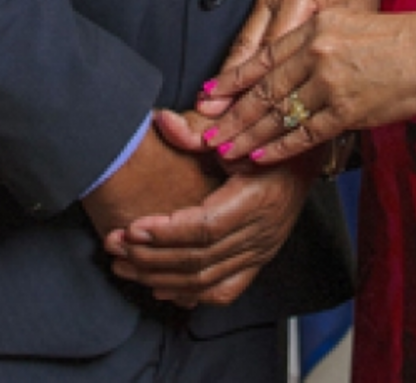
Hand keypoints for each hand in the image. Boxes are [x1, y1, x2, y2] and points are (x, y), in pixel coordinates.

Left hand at [103, 114, 315, 308]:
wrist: (302, 157)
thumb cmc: (264, 137)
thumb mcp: (235, 125)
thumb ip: (197, 128)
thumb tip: (162, 121)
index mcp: (256, 198)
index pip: (205, 227)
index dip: (166, 232)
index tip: (132, 228)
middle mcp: (260, 233)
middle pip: (199, 258)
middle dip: (150, 256)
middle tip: (113, 244)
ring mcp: (260, 252)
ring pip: (205, 280)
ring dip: (159, 276)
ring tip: (122, 265)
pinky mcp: (257, 262)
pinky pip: (222, 291)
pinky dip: (189, 293)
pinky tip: (158, 286)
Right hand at [197, 0, 385, 122]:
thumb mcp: (356, 19)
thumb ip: (333, 56)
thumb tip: (318, 104)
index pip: (272, 55)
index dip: (258, 93)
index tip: (245, 123)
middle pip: (249, 52)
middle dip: (230, 91)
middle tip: (212, 122)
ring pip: (243, 44)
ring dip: (227, 79)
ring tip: (207, 108)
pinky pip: (249, 35)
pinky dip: (239, 63)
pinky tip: (225, 86)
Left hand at [200, 6, 415, 168]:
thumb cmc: (396, 36)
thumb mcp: (347, 24)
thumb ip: (314, 44)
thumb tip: (288, 69)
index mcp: (314, 29)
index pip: (263, 58)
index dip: (233, 79)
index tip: (209, 94)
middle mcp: (316, 53)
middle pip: (263, 89)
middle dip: (232, 114)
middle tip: (206, 132)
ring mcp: (331, 82)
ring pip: (279, 114)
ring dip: (249, 135)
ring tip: (225, 150)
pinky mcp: (349, 109)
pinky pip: (306, 133)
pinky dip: (280, 148)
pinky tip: (261, 157)